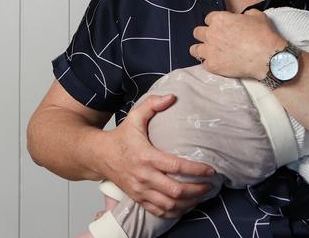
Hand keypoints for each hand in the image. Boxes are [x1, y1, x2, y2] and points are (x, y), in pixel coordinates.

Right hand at [99, 94, 214, 217]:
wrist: (98, 156)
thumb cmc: (120, 137)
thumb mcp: (134, 116)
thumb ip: (152, 104)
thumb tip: (172, 97)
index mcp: (146, 157)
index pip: (176, 167)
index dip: (196, 170)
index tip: (210, 170)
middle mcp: (144, 177)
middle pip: (175, 190)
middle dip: (197, 190)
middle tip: (210, 185)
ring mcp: (140, 190)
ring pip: (169, 205)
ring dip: (188, 203)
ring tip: (201, 195)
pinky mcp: (138, 199)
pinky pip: (159, 211)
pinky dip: (174, 211)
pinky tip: (186, 205)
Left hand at [190, 9, 285, 79]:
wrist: (266, 57)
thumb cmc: (263, 35)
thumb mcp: (257, 16)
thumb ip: (246, 14)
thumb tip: (244, 17)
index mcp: (219, 19)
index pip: (209, 18)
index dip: (215, 22)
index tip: (221, 27)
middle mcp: (210, 34)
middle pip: (198, 32)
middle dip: (205, 34)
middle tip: (215, 39)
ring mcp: (210, 51)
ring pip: (194, 49)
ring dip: (201, 49)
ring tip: (209, 52)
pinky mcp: (213, 65)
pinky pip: (204, 64)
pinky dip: (210, 63)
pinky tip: (218, 63)